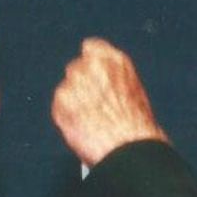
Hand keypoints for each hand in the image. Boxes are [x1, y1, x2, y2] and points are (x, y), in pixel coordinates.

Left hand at [52, 38, 169, 166]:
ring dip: (73, 102)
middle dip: (81, 85)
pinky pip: (59, 107)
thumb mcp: (135, 93)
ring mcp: (74, 83)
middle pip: (76, 69)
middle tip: (90, 105)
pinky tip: (81, 128)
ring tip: (89, 121)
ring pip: (66, 89)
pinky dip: (66, 117)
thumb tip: (106, 88)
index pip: (91, 47)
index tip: (92, 75)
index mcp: (115, 61)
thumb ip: (115, 82)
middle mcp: (92, 66)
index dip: (91, 63)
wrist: (129, 148)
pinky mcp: (60, 102)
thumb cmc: (138, 128)